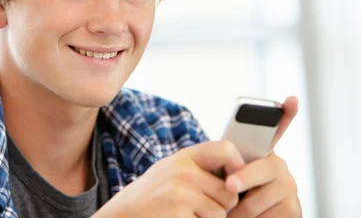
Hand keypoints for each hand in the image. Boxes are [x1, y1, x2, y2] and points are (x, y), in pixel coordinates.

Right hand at [94, 140, 246, 217]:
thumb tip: (240, 171)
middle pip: (229, 192)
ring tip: (185, 215)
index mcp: (183, 158)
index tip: (235, 182)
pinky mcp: (178, 216)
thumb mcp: (171, 172)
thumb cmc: (151, 197)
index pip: (226, 149)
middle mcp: (183, 172)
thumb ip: (199, 167)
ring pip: (221, 214)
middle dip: (222, 206)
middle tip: (200, 209)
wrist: (120, 216)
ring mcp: (180, 195)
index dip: (239, 166)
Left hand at [224, 96, 301, 216]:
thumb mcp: (219, 174)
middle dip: (244, 177)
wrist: (234, 217)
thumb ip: (224, 160)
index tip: (291, 99)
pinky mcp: (294, 209)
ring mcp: (289, 187)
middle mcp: (278, 166)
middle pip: (263, 168)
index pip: (276, 127)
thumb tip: (228, 172)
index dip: (285, 113)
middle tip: (230, 184)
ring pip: (261, 198)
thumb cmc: (222, 194)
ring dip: (240, 209)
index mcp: (260, 152)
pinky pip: (270, 216)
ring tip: (230, 211)